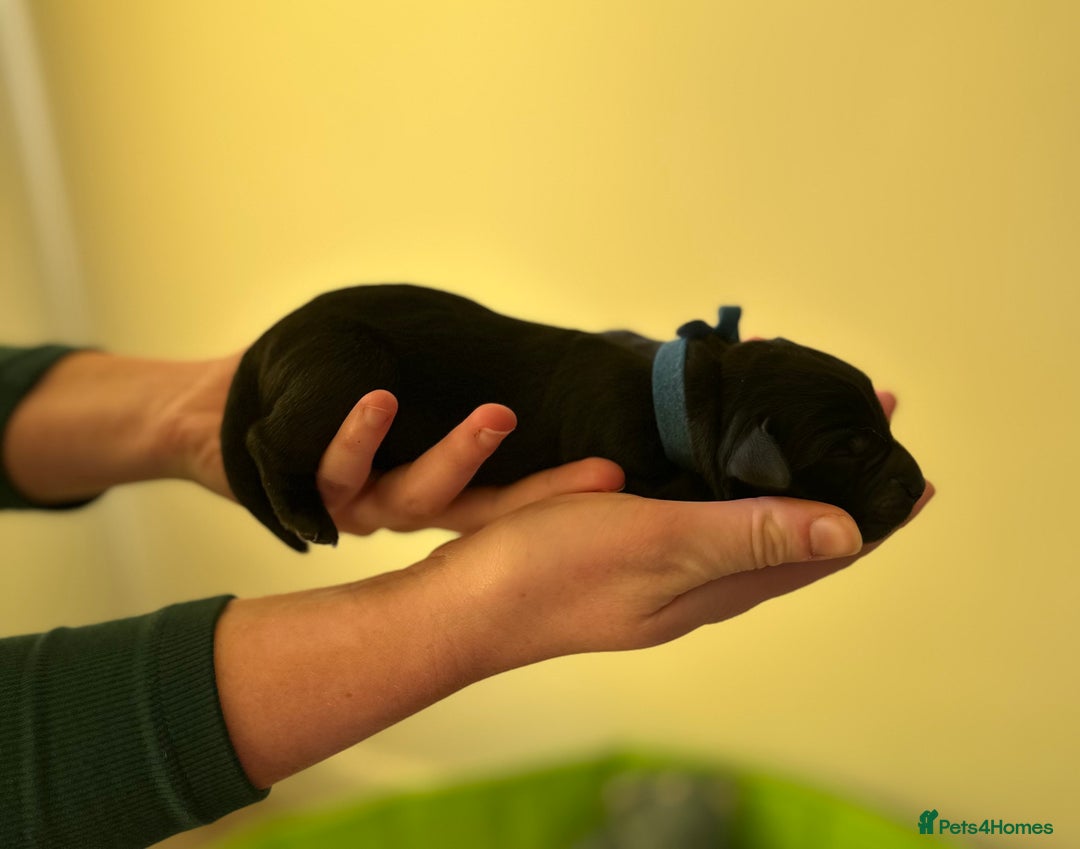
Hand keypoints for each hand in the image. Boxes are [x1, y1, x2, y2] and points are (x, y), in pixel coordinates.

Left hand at [168, 357, 623, 532]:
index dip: (563, 489)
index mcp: (440, 480)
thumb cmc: (320, 378)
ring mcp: (361, 506)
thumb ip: (451, 364)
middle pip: (484, 512)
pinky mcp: (307, 497)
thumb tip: (524, 342)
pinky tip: (377, 400)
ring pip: (416, 501)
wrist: (223, 406)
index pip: (513, 494)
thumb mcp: (398, 356)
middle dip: (542, 494)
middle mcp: (408, 504)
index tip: (617, 476)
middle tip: (600, 473)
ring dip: (457, 459)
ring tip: (496, 418)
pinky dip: (358, 435)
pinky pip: (336, 472)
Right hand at [414, 480, 933, 673]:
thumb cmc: (551, 572)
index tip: (908, 468)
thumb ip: (746, 534)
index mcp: (718, 587)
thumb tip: (848, 532)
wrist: (462, 606)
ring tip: (806, 443)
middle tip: (860, 434)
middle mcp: (701, 585)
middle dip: (833, 491)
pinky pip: (700, 517)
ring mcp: (663, 574)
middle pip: (791, 538)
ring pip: (747, 527)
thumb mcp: (657, 545)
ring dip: (785, 487)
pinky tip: (718, 465)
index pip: (820, 550)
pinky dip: (730, 485)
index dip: (868, 511)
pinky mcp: (627, 556)